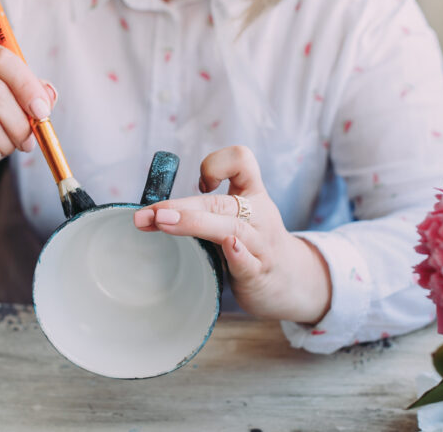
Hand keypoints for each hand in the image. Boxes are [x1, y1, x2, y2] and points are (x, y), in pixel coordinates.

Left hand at [133, 146, 331, 323]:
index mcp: (252, 195)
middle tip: (149, 213)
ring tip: (164, 223)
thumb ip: (206, 209)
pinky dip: (236, 254)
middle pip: (221, 201)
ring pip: (231, 227)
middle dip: (182, 205)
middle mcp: (259, 215)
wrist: (293, 282)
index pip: (241, 160)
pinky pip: (249, 261)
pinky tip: (227, 248)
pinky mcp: (260, 273)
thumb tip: (151, 213)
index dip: (216, 164)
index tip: (201, 184)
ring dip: (194, 223)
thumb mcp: (236, 217)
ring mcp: (261, 244)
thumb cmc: (253, 245)